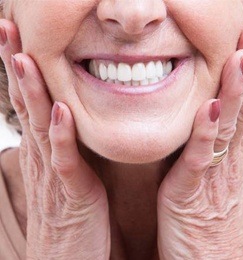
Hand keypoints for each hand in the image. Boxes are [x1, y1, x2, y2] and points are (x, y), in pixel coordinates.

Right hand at [0, 19, 109, 258]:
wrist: (67, 258)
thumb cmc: (70, 214)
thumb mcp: (64, 172)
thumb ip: (63, 146)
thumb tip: (63, 118)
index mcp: (45, 150)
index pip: (30, 102)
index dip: (22, 70)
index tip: (17, 37)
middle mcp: (43, 156)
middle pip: (27, 104)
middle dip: (17, 66)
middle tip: (8, 28)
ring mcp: (54, 174)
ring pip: (40, 126)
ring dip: (32, 92)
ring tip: (24, 57)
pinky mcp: (72, 193)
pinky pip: (65, 160)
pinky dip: (62, 135)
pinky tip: (60, 111)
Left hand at [157, 17, 242, 259]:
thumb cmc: (212, 224)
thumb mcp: (221, 181)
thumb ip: (220, 150)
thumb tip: (218, 119)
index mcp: (235, 156)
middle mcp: (231, 161)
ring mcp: (215, 176)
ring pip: (229, 126)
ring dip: (237, 90)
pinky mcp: (192, 193)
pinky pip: (200, 158)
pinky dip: (206, 132)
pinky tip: (210, 107)